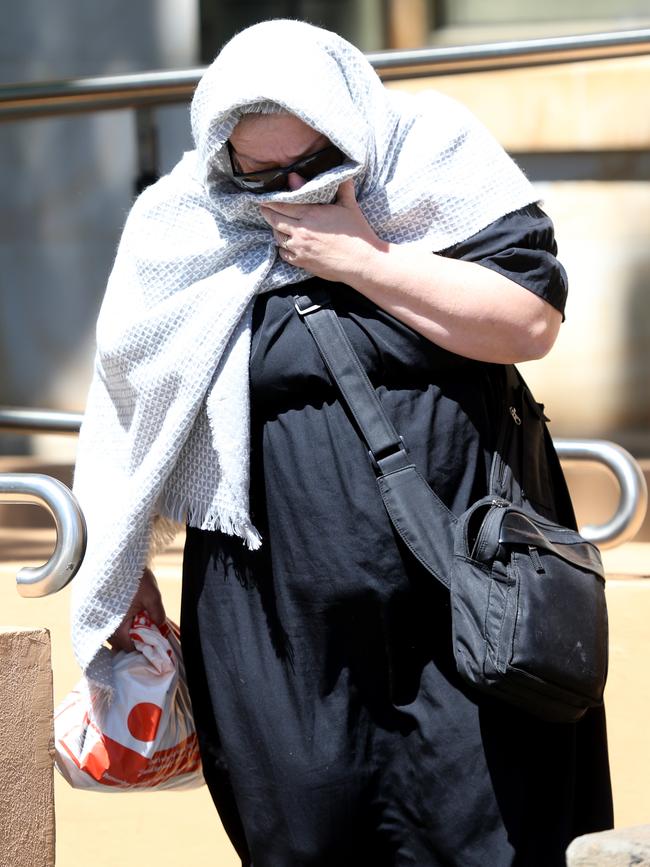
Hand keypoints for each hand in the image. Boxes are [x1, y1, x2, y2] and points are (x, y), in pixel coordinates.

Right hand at [108, 567, 165, 651]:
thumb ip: (157, 612)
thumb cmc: (132, 577)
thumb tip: (160, 624)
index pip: (128, 648)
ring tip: (140, 624)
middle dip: (133, 641)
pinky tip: (131, 617)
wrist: (115, 561)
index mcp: (117, 626)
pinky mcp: (101, 613)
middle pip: (119, 644)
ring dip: (127, 633)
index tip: (152, 643)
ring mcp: (101, 621)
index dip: (141, 648)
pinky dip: (120, 626)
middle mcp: (105, 627)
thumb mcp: (151, 594)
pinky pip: (110, 627)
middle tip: (147, 634)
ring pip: (114, 636)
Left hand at [259, 180, 386, 282]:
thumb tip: (341, 171)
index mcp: (311, 214)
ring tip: (275, 224)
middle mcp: (301, 231)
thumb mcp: (349, 206)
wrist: (361, 262)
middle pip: (274, 220)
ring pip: (278, 237)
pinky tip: (285, 243)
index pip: (282, 204)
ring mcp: (300, 248)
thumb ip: (341, 187)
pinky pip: (284, 254)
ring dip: (275, 230)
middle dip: (266, 212)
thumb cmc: (357, 233)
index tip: (263, 197)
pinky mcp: (302, 262)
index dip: (270, 200)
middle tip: (262, 208)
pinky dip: (282, 248)